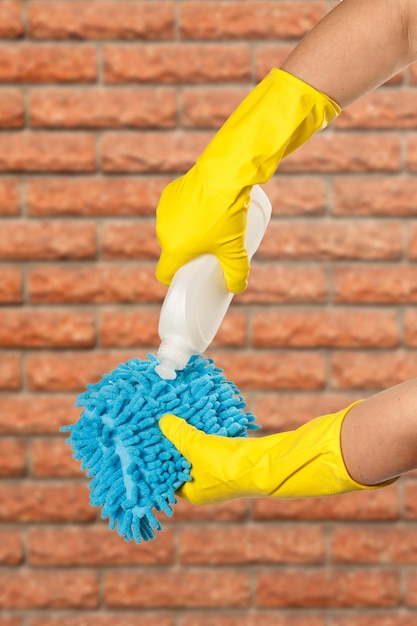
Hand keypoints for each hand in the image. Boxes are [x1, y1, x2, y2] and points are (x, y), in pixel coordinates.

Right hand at [156, 164, 250, 293]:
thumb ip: (237, 273)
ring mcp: (164, 211)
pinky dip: (185, 213)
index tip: (188, 278)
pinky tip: (200, 210)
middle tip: (209, 250)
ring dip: (185, 232)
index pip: (164, 274)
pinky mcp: (169, 192)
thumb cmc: (227, 214)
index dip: (174, 280)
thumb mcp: (236, 249)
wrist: (223, 175)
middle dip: (188, 253)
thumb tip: (237, 286)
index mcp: (174, 249)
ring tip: (209, 227)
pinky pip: (175, 210)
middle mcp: (163, 231)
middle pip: (173, 250)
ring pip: (173, 229)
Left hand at [159, 404, 385, 504]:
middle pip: (185, 464)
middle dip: (177, 446)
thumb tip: (163, 422)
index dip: (159, 462)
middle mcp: (208, 486)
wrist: (267, 464)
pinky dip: (208, 433)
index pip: (169, 479)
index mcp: (195, 493)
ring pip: (202, 453)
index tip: (150, 444)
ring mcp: (223, 473)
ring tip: (179, 418)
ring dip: (193, 437)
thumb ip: (179, 434)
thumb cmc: (227, 465)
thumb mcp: (196, 447)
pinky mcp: (235, 458)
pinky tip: (201, 417)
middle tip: (163, 427)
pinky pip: (216, 445)